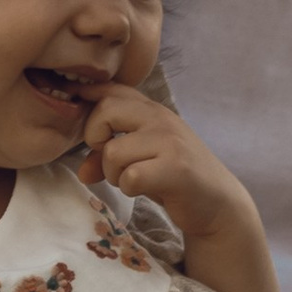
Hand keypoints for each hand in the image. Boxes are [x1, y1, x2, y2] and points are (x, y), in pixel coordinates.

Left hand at [78, 86, 260, 248]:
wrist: (217, 203)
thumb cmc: (175, 179)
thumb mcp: (143, 158)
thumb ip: (111, 155)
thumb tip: (83, 172)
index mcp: (153, 111)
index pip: (114, 88)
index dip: (87, 92)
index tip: (74, 99)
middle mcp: (161, 119)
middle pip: (105, 110)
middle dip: (95, 138)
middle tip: (110, 158)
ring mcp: (170, 142)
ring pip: (112, 151)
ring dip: (113, 172)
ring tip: (132, 178)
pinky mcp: (175, 169)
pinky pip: (130, 177)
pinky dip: (129, 188)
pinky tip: (144, 189)